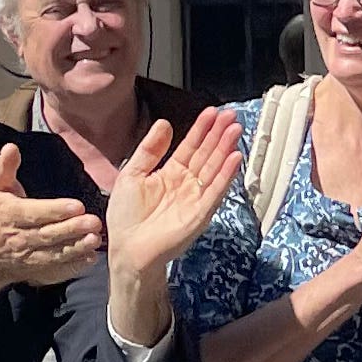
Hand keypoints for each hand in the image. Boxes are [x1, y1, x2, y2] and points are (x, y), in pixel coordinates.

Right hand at [0, 142, 103, 297]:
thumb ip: (4, 168)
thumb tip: (11, 148)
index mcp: (11, 215)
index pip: (35, 213)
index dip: (56, 210)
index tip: (77, 205)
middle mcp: (21, 238)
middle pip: (49, 234)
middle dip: (72, 229)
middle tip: (94, 222)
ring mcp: (31, 257)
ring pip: (55, 253)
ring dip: (76, 248)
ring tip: (95, 239)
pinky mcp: (40, 270)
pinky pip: (58, 270)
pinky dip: (74, 266)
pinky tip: (91, 258)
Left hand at [103, 106, 241, 279]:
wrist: (127, 249)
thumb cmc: (126, 217)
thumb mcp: (132, 174)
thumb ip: (149, 150)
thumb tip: (165, 123)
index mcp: (171, 174)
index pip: (191, 147)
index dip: (201, 129)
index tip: (212, 112)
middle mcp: (187, 184)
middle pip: (207, 154)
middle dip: (219, 134)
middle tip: (231, 115)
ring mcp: (196, 198)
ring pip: (214, 168)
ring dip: (226, 149)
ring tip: (235, 129)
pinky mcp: (200, 213)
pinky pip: (216, 191)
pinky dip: (226, 175)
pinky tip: (234, 158)